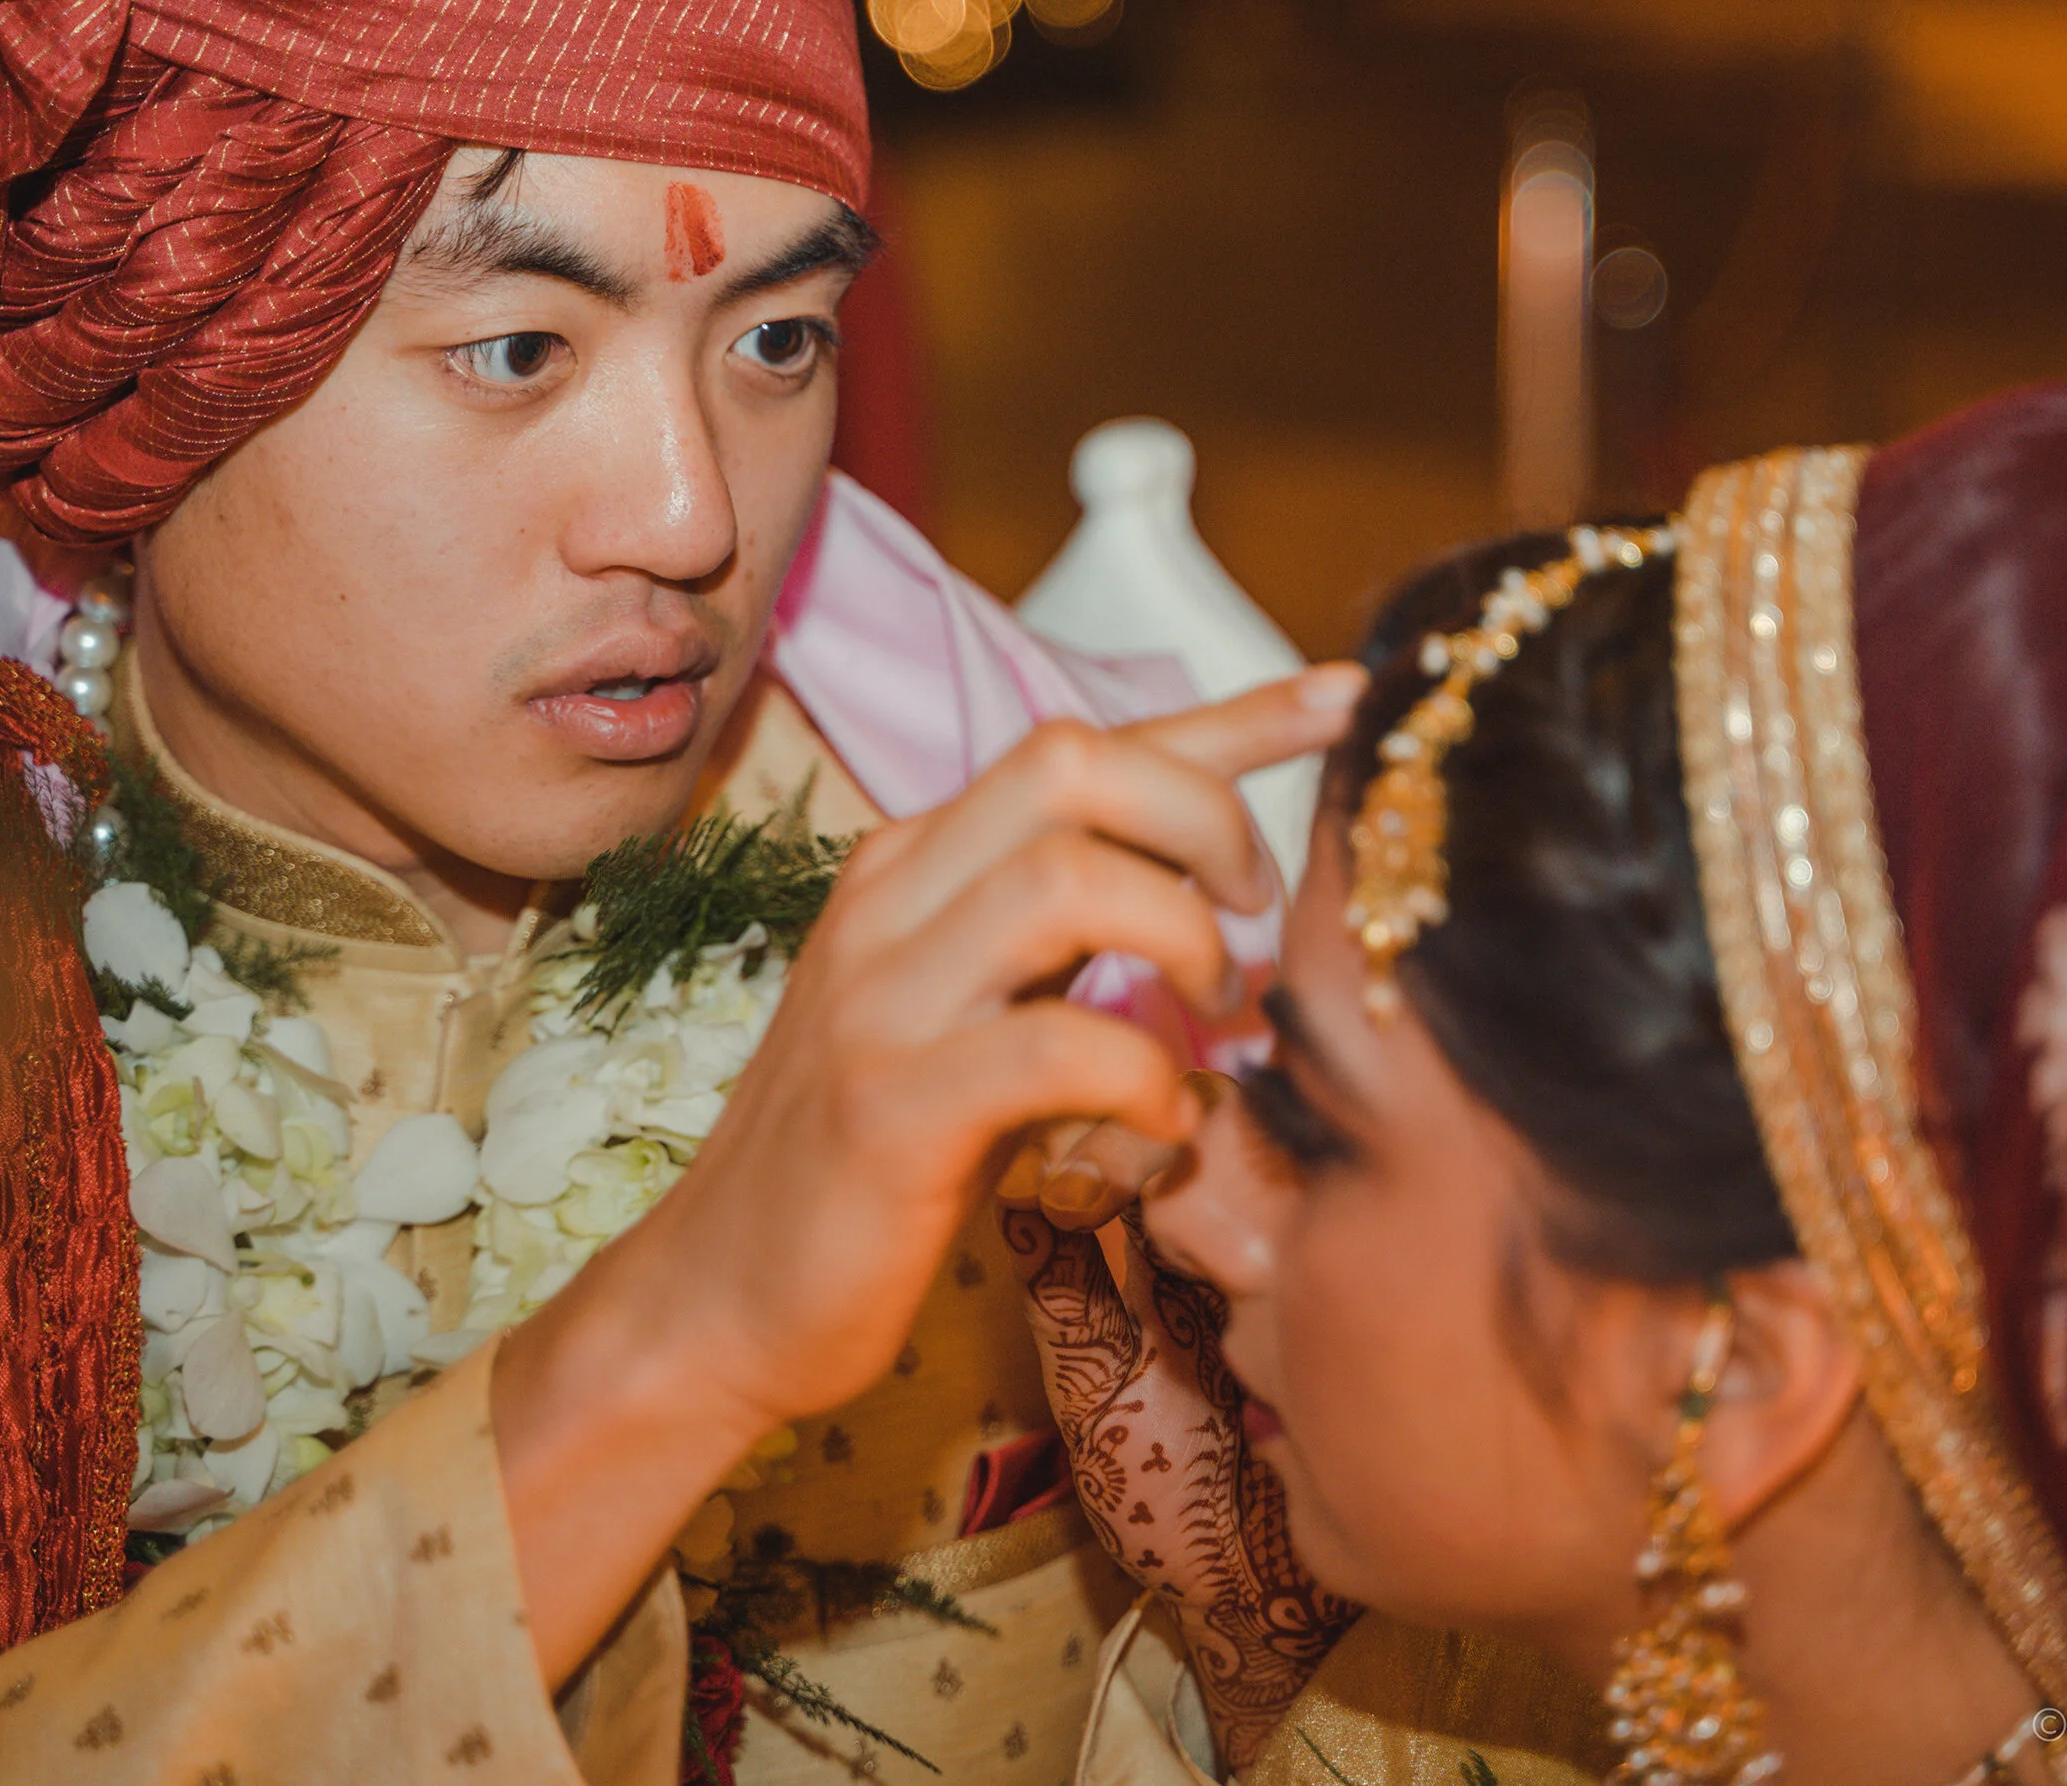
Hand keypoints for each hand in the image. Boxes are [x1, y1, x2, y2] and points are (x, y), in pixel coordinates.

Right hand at [490, 663, 1365, 1684]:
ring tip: (1219, 1015)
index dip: (1232, 717)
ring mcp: (882, 1000)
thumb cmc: (873, 1160)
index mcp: (917, 864)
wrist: (721, 1297)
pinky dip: (1147, 1077)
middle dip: (1210, 819)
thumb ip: (1064, 946)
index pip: (1087, 746)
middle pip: (1076, 765)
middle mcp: (892, 901)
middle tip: (1257, 925)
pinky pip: (1055, 1047)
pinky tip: (1170, 1125)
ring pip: (1067, 877)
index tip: (1345, 694)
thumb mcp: (972, 1016)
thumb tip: (1205, 900)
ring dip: (1185, 936)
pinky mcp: (890, 1111)